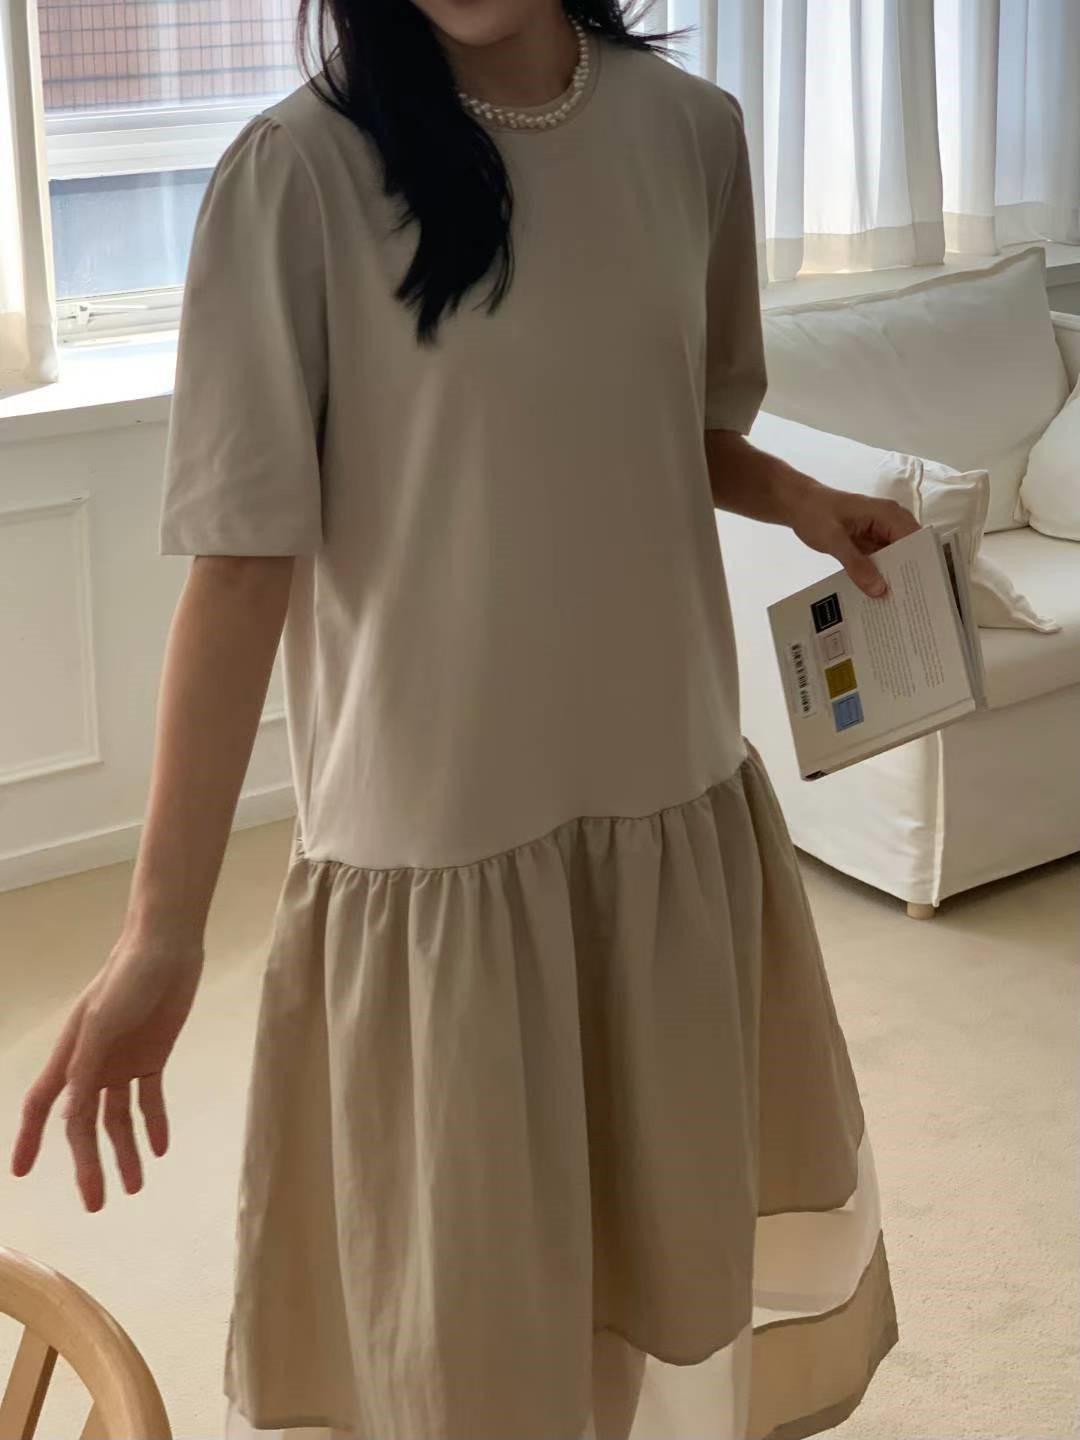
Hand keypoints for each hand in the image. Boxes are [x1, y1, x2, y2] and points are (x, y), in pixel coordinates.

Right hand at [10, 933, 203, 1211]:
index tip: (20, 1173)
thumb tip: (69, 1109)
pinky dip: (155, 1123)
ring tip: (135, 1187)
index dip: (30, 1139)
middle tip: (97, 1204)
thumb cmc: (128, 976)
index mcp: (72, 1055)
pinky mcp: (153, 1056)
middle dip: (87, 1164)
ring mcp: (123, 1062)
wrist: (168, 948)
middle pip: (84, 1124)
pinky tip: (158, 1149)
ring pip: (118, 1119)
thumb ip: (87, 1064)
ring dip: (125, 1151)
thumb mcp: (103, 1020)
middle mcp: (94, 1064)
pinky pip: (150, 1099)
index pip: (43, 1105)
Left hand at [788, 484, 921, 596]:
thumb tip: (879, 590)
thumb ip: (856, 564)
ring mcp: (880, 533)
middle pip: (909, 552)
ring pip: (896, 559)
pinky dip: (881, 576)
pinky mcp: (870, 543)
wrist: (797, 505)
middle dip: (909, 575)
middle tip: (912, 606)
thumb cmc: (815, 513)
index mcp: (888, 514)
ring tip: (900, 606)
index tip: (922, 590)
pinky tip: (880, 597)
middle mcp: (890, 522)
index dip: (920, 564)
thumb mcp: (834, 540)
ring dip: (895, 578)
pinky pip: (882, 561)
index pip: (914, 542)